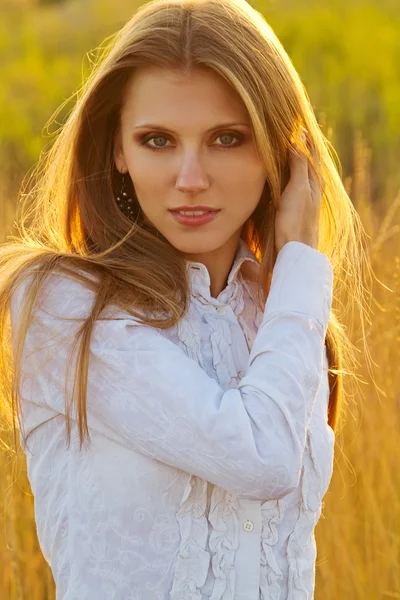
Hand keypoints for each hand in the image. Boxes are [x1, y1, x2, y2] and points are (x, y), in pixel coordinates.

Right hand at [274, 129, 322, 252]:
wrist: (294, 249)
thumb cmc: (296, 220)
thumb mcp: (298, 188)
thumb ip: (299, 165)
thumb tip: (297, 140)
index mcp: (315, 181)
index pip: (311, 153)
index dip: (305, 139)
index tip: (297, 125)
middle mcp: (311, 188)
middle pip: (307, 162)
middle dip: (300, 148)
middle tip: (291, 133)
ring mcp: (303, 199)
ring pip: (299, 173)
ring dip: (292, 160)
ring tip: (284, 149)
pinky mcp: (294, 208)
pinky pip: (291, 184)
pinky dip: (286, 174)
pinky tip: (279, 176)